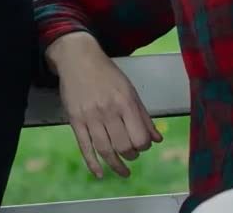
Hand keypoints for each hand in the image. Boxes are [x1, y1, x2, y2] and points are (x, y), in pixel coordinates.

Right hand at [46, 32, 163, 177]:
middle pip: (123, 146)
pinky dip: (92, 164)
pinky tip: (100, 173)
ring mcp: (90, 116)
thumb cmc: (106, 73)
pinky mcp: (75, 120)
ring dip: (116, 165)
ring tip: (122, 170)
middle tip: (132, 155)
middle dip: (131, 155)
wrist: (77, 59)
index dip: (144, 146)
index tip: (143, 146)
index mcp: (125, 102)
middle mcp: (108, 110)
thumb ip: (143, 116)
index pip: (139, 136)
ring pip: (105, 150)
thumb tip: (157, 139)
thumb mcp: (130, 90)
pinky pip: (84, 147)